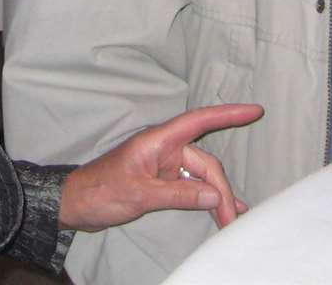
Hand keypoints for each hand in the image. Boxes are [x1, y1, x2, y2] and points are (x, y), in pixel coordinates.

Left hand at [58, 103, 263, 232]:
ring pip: (200, 176)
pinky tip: (219, 211)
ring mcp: (164, 164)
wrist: (77, 204)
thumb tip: (214, 196)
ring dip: (215, 196)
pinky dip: (204, 198)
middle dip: (220, 189)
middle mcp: (165, 149)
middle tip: (231, 219)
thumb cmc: (101, 192)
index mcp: (158, 141)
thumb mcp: (141, 195)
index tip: (255, 111)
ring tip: (230, 220)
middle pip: (204, 162)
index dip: (228, 114)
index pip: (199, 121)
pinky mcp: (162, 180)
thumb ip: (179, 194)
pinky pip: (191, 186)